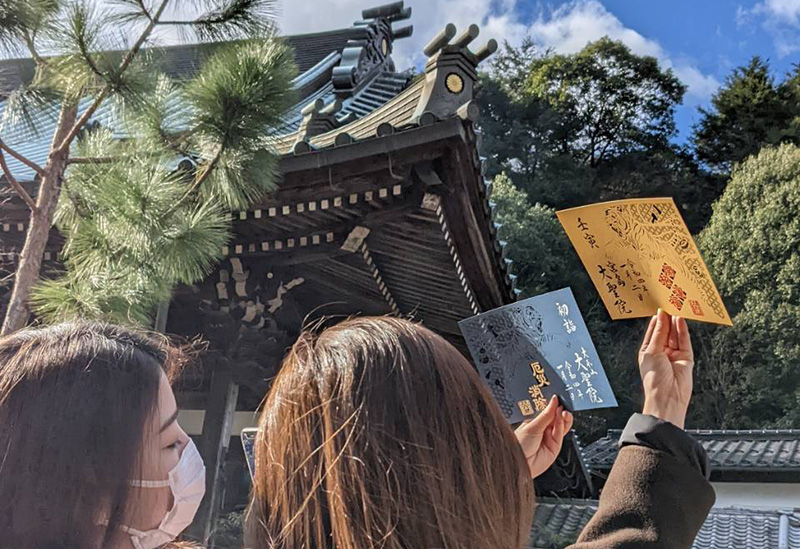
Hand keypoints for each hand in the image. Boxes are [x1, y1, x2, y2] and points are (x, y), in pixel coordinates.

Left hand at [514, 396, 572, 477]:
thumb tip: (554, 400)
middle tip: (561, 404)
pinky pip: (562, 433)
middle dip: (560, 409)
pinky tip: (562, 416)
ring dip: (563, 416)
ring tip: (562, 411)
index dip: (553, 404)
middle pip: (556, 416)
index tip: (557, 396)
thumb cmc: (517, 445)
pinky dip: (563, 424)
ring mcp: (549, 437)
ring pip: (561, 424)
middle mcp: (542, 429)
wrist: (519, 464)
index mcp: (534, 421)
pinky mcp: (556, 446)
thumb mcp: (532, 426)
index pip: (547, 410)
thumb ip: (546, 415)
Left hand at [638, 309, 693, 428]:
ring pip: (675, 335)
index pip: (653, 331)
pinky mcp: (686, 358)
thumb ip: (659, 333)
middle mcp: (661, 352)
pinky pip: (684, 341)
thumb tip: (661, 316)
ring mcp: (674, 355)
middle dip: (666, 319)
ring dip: (675, 323)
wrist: (667, 398)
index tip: (658, 307)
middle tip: (669, 304)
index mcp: (648, 351)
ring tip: (675, 308)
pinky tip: (680, 320)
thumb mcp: (652, 352)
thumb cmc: (654, 378)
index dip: (656, 320)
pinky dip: (682, 330)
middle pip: (665, 331)